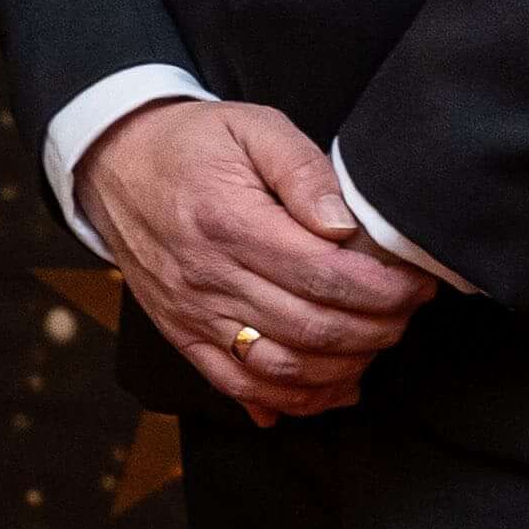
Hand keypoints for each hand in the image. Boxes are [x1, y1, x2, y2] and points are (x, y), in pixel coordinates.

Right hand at [76, 97, 427, 422]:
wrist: (113, 164)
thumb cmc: (191, 143)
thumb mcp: (253, 128)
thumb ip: (305, 170)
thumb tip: (345, 227)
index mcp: (230, 223)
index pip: (327, 277)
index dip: (386, 289)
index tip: (416, 282)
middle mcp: (208, 278)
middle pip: (315, 329)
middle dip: (379, 329)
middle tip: (407, 311)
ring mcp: (192, 314)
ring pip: (284, 370)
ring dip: (345, 369)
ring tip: (376, 343)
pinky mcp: (182, 335)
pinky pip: (241, 387)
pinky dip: (293, 400)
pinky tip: (332, 387)